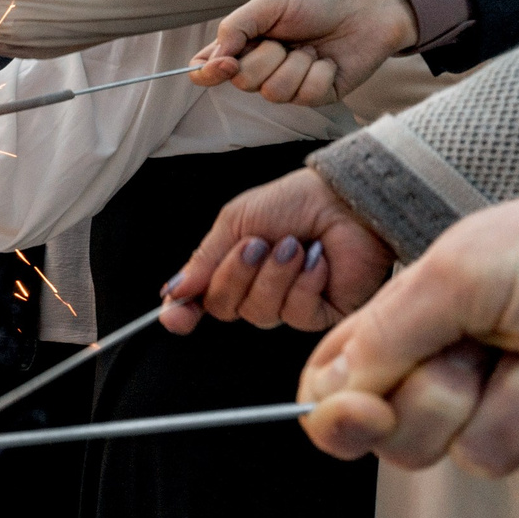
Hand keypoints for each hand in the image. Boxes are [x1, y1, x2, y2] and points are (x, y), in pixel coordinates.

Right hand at [159, 167, 392, 334]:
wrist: (345, 200)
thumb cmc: (294, 202)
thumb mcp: (235, 223)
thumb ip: (203, 260)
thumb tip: (173, 291)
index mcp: (232, 268)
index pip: (200, 301)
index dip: (183, 312)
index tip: (175, 317)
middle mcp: (257, 290)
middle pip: (224, 308)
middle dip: (236, 274)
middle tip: (257, 243)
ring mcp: (288, 305)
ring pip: (259, 313)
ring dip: (274, 275)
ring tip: (295, 246)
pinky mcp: (322, 314)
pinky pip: (296, 314)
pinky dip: (304, 283)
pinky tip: (317, 261)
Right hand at [190, 0, 418, 107]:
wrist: (367, 8)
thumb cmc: (318, 2)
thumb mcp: (270, 4)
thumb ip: (236, 27)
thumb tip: (214, 59)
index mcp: (243, 46)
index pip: (207, 70)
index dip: (208, 73)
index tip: (226, 63)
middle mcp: (261, 69)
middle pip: (242, 82)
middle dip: (266, 57)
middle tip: (287, 39)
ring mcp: (288, 86)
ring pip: (273, 92)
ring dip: (297, 65)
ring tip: (312, 48)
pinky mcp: (316, 96)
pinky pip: (305, 96)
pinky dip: (320, 73)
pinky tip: (329, 61)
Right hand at [299, 174, 518, 483]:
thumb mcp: (465, 271)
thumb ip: (387, 332)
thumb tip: (331, 392)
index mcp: (415, 319)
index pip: (336, 387)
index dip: (337, 416)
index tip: (368, 415)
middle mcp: (459, 367)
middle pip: (403, 440)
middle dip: (448, 401)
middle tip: (488, 351)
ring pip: (483, 457)